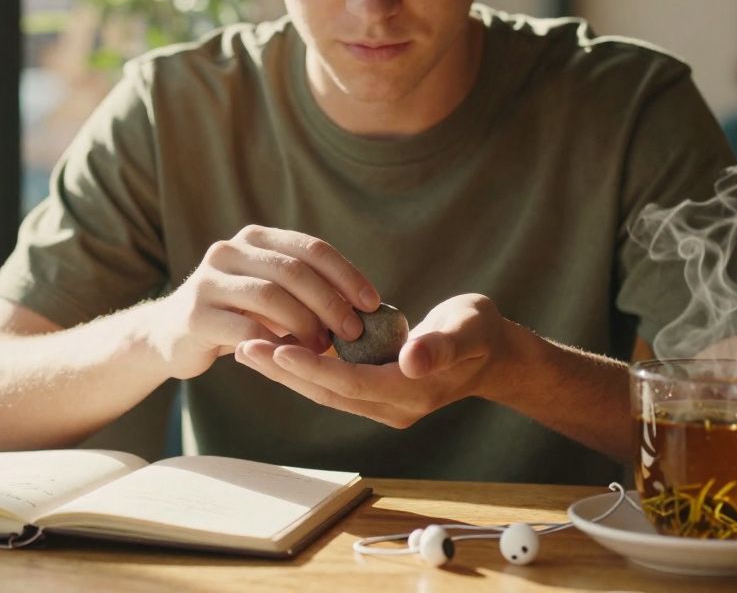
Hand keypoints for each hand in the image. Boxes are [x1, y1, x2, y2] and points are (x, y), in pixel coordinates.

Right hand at [151, 225, 380, 378]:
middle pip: (293, 270)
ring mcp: (208, 281)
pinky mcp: (195, 315)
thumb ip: (307, 291)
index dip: (346, 274)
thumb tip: (366, 308)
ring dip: (306, 324)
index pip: (311, 248)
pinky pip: (245, 329)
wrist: (171, 336)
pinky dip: (276, 344)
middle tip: (354, 332)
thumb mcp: (272, 294)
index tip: (373, 303)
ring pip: (271, 297)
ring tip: (324, 348)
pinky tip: (293, 358)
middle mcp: (228, 251)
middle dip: (331, 302)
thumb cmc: (238, 316)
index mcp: (255, 239)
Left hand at [235, 293, 520, 426]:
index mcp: (410, 391)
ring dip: (286, 371)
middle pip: (327, 392)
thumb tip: (413, 359)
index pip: (351, 383)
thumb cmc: (479, 333)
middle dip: (284, 371)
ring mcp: (382, 403)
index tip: (277, 347)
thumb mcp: (466, 329)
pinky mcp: (374, 392)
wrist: (492, 353)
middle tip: (244, 346)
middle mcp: (391, 406)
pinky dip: (303, 368)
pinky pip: (331, 383)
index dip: (313, 367)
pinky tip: (275, 349)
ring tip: (248, 348)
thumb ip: (440, 345)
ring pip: (324, 390)